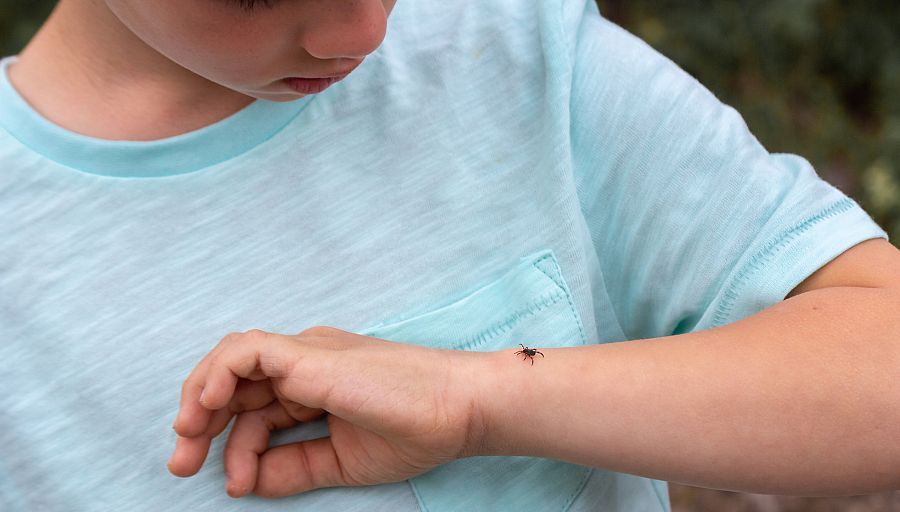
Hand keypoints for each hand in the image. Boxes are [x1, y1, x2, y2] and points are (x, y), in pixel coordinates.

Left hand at [167, 326, 483, 497]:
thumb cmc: (413, 431)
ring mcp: (306, 354)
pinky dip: (218, 374)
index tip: (231, 485)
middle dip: (200, 424)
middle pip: (233, 385)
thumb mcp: (340, 462)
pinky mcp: (310, 353)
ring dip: (200, 401)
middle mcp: (302, 364)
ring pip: (231, 362)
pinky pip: (247, 351)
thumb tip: (244, 481)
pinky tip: (206, 409)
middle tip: (181, 465)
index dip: (232, 446)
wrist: (458, 410)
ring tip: (188, 441)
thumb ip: (293, 468)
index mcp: (312, 385)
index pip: (254, 409)